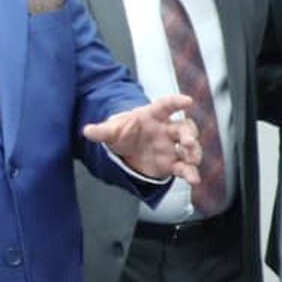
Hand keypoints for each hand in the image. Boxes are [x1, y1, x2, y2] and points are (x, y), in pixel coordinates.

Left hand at [84, 93, 201, 183]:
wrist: (126, 148)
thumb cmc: (124, 132)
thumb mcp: (111, 131)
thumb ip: (101, 131)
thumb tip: (87, 130)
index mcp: (153, 116)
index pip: (166, 105)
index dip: (177, 102)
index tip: (187, 101)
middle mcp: (167, 129)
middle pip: (184, 128)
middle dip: (188, 134)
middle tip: (187, 142)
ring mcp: (172, 146)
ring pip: (189, 147)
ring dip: (194, 153)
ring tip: (192, 161)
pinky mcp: (172, 162)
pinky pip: (184, 167)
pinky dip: (190, 173)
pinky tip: (193, 179)